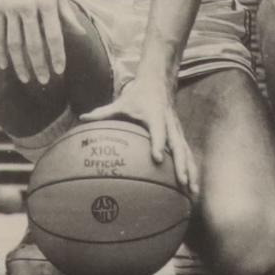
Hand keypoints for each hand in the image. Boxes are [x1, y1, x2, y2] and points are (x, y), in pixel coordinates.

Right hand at [0, 0, 68, 91]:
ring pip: (14, 43)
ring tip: (25, 78)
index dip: (57, 55)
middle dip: (39, 65)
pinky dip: (0, 52)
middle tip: (44, 81)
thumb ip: (66, 12)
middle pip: (33, 44)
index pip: (54, 35)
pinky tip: (5, 66)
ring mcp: (10, 7)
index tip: (59, 71)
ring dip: (20, 64)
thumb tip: (79, 33)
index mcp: (46, 1)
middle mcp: (28, 6)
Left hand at [114, 77, 192, 194]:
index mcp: (155, 116)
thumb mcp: (120, 102)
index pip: (158, 132)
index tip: (157, 159)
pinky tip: (193, 188)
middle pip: (178, 146)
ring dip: (191, 172)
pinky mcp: (180, 135)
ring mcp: (177, 131)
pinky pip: (187, 154)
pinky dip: (192, 170)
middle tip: (182, 181)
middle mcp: (169, 125)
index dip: (158, 144)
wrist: (159, 82)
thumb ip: (103, 113)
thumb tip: (82, 118)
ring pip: (186, 153)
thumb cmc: (137, 96)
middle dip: (181, 164)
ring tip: (193, 191)